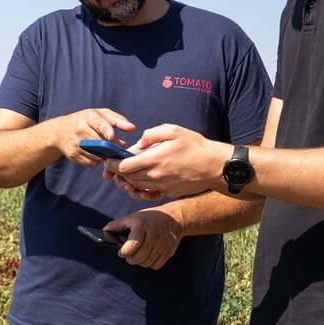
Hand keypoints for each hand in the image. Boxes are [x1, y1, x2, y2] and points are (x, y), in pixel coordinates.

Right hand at [49, 108, 135, 165]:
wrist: (59, 132)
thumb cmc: (85, 121)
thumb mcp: (99, 114)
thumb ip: (117, 120)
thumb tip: (132, 128)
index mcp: (88, 116)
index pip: (99, 123)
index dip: (106, 130)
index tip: (112, 136)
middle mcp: (80, 129)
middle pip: (101, 142)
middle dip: (113, 147)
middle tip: (119, 148)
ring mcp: (75, 143)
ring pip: (97, 155)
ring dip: (106, 155)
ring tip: (107, 150)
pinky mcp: (73, 155)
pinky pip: (91, 162)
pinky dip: (97, 160)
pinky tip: (96, 154)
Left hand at [103, 208, 182, 269]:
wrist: (174, 218)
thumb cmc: (148, 218)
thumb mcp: (132, 217)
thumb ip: (116, 225)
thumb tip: (104, 232)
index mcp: (142, 226)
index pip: (133, 245)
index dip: (124, 252)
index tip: (121, 252)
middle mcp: (154, 235)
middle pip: (139, 257)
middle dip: (130, 259)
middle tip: (128, 254)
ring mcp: (162, 245)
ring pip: (146, 263)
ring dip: (139, 261)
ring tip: (138, 253)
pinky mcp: (168, 252)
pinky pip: (156, 266)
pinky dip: (149, 264)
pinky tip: (148, 255)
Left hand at [108, 124, 227, 198]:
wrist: (214, 166)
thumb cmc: (195, 146)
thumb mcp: (173, 131)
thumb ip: (151, 135)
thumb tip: (138, 143)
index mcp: (153, 160)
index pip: (123, 167)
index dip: (112, 164)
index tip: (109, 160)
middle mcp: (155, 176)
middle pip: (127, 178)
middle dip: (117, 173)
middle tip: (113, 166)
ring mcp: (161, 187)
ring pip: (135, 187)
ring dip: (127, 181)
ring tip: (124, 173)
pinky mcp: (167, 193)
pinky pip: (147, 194)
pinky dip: (139, 189)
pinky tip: (138, 183)